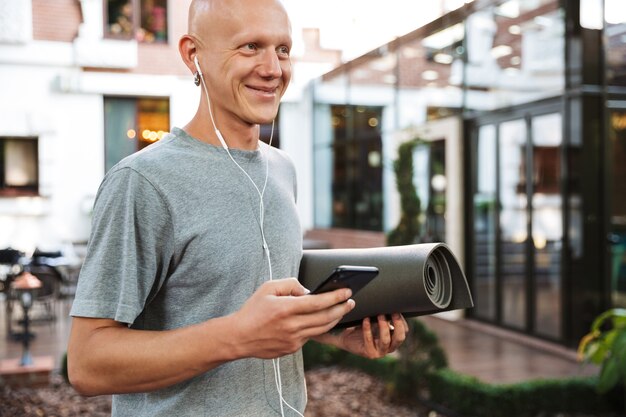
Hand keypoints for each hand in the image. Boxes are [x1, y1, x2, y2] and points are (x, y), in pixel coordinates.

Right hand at [229, 278, 355, 359]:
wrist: (239, 337)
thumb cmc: (253, 310)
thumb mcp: (268, 288)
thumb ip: (290, 284)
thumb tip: (308, 290)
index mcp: (286, 309)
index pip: (318, 302)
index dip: (335, 297)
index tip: (347, 291)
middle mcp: (292, 326)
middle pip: (325, 318)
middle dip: (341, 308)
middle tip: (350, 301)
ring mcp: (293, 340)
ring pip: (322, 329)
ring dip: (335, 319)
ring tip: (342, 310)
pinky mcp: (292, 349)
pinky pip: (310, 337)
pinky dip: (318, 327)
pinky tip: (323, 320)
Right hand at [319, 314, 407, 358]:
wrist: (362, 333)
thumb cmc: (350, 334)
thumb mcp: (338, 336)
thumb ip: (326, 336)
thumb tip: (310, 334)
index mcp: (369, 352)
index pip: (372, 345)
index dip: (368, 333)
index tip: (363, 320)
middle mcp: (381, 350)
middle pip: (389, 342)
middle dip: (384, 328)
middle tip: (379, 315)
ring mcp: (392, 344)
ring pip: (399, 337)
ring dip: (394, 324)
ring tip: (388, 312)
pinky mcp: (398, 335)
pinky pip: (403, 331)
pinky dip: (400, 321)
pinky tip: (392, 312)